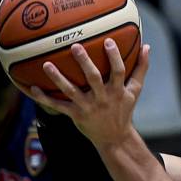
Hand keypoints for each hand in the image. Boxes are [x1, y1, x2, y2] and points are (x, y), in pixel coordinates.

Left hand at [28, 40, 149, 147]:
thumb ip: (141, 69)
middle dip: (85, 63)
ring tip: (47, 65)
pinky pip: (58, 106)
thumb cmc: (124, 110)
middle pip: (93, 79)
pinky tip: (32, 88)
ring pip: (71, 92)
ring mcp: (88, 107)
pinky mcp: (76, 115)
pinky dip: (45, 98)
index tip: (108, 41)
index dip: (114, 57)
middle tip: (75, 46)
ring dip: (58, 79)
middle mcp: (103, 98)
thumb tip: (147, 46)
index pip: (118, 72)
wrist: (114, 138)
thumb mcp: (135, 91)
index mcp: (117, 91)